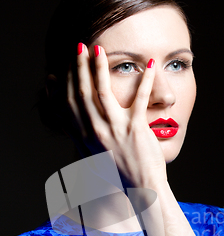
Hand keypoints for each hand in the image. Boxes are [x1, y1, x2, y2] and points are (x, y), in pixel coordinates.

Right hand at [66, 43, 166, 190]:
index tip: (63, 68)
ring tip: (99, 50)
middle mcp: (97, 132)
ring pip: (102, 92)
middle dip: (79, 68)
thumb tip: (75, 124)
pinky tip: (149, 65)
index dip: (64, 84)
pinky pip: (140, 99)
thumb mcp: (95, 157)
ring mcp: (116, 130)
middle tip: (80, 48)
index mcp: (86, 138)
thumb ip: (84, 138)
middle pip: (82, 93)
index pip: (68, 105)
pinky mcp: (136, 129)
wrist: (142, 188)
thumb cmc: (121, 172)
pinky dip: (145, 80)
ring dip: (99, 68)